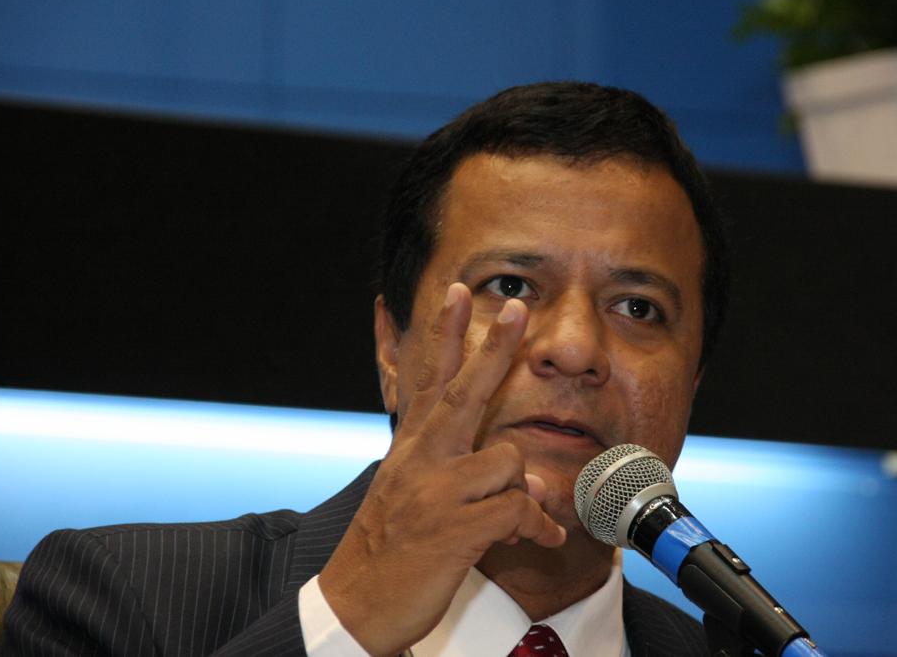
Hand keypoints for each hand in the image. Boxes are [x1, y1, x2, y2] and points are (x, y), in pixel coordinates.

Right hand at [318, 283, 565, 655]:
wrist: (356, 604)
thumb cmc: (389, 547)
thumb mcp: (413, 495)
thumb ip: (470, 476)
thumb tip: (528, 478)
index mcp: (411, 446)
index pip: (429, 377)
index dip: (445, 333)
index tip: (459, 292)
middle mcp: (421, 458)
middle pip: (464, 391)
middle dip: (494, 347)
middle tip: (517, 309)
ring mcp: (435, 490)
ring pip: (510, 463)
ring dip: (521, 495)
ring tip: (512, 524)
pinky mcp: (453, 527)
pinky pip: (520, 511)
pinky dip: (538, 528)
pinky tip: (541, 541)